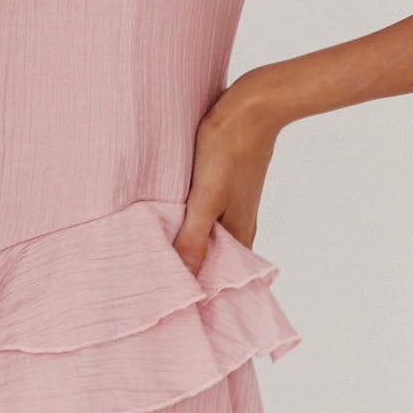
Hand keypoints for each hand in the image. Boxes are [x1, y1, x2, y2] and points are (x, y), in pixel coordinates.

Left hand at [172, 72, 282, 276]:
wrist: (252, 106)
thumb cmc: (229, 150)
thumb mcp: (206, 198)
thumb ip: (193, 238)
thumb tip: (185, 281)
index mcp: (239, 233)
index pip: (222, 278)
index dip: (201, 292)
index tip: (176, 306)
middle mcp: (240, 223)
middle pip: (215, 258)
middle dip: (193, 273)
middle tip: (160, 290)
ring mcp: (233, 204)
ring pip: (210, 235)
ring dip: (190, 247)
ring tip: (160, 261)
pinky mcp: (225, 185)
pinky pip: (207, 214)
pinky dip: (191, 223)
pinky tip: (173, 221)